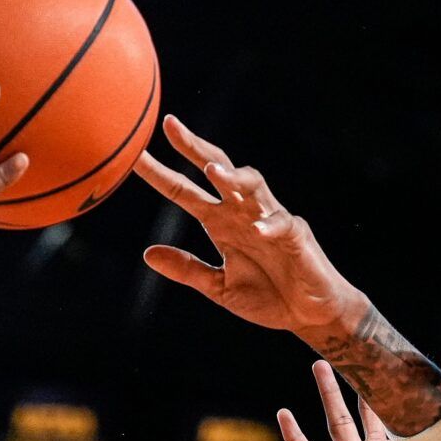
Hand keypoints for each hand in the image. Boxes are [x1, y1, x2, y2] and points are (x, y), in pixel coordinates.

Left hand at [135, 116, 364, 338]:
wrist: (308, 315)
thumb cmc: (267, 298)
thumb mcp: (219, 288)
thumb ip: (188, 269)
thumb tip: (148, 253)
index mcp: (220, 223)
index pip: (184, 191)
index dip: (159, 173)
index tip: (133, 156)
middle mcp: (242, 213)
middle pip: (217, 168)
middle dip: (194, 147)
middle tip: (170, 125)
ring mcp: (270, 219)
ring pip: (252, 183)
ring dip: (233, 176)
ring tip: (212, 171)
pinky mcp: (296, 235)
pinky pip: (282, 223)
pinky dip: (270, 224)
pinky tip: (258, 230)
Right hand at [278, 360, 440, 440]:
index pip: (399, 410)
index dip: (395, 386)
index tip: (395, 355)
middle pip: (367, 408)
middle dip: (361, 380)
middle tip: (354, 350)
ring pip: (338, 423)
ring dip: (330, 394)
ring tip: (320, 363)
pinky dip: (297, 439)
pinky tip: (283, 416)